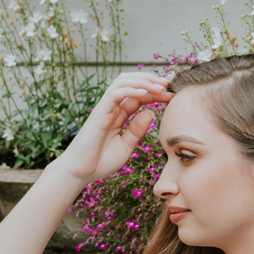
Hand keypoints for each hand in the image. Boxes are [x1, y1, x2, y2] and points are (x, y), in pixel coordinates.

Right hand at [53, 71, 172, 184]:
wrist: (80, 173)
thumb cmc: (100, 162)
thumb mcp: (126, 146)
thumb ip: (137, 130)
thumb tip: (151, 112)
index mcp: (120, 115)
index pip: (140, 95)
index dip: (156, 92)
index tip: (172, 95)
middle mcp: (113, 108)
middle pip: (131, 82)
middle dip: (151, 79)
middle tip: (169, 83)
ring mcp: (105, 109)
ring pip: (122, 82)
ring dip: (143, 81)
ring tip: (160, 86)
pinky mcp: (99, 113)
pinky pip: (114, 94)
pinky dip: (130, 90)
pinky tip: (145, 93)